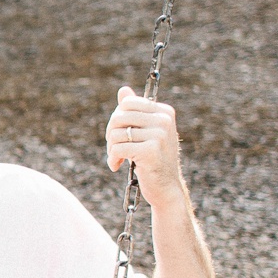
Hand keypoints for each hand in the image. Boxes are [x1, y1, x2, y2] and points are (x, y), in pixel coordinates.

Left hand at [105, 86, 186, 206]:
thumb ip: (135, 112)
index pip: (126, 103)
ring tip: (116, 159)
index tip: (118, 135)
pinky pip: (118, 148)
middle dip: (110, 134)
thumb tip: (123, 90)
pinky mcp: (151, 150)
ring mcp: (159, 135)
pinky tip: (116, 166)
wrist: (166, 188)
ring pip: (116, 134)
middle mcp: (164, 120)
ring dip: (110, 149)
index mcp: (164, 112)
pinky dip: (112, 158)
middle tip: (113, 149)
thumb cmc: (153, 160)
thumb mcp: (145, 133)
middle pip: (119, 117)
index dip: (116, 120)